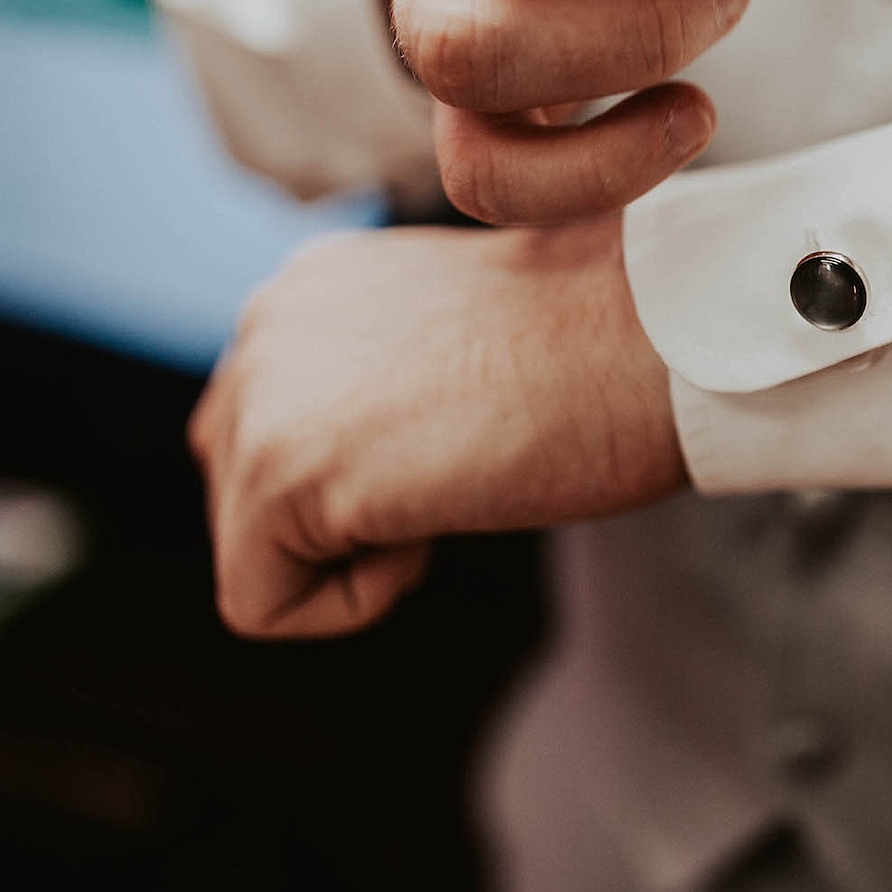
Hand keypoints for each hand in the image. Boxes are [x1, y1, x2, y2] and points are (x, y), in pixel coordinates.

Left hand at [189, 217, 681, 638]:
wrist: (651, 341)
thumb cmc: (599, 351)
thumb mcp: (453, 347)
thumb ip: (373, 386)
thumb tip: (353, 471)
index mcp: (310, 288)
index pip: (270, 426)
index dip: (369, 468)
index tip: (465, 430)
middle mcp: (264, 323)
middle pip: (240, 488)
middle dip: (344, 512)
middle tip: (461, 460)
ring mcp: (263, 393)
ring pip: (250, 548)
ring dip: (356, 549)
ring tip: (452, 479)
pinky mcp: (280, 471)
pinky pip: (261, 603)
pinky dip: (353, 601)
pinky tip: (432, 526)